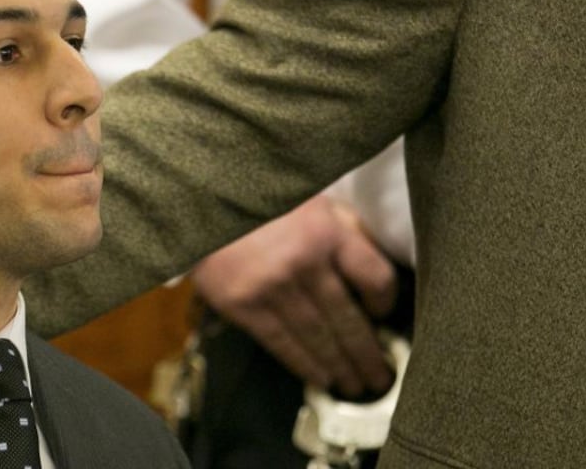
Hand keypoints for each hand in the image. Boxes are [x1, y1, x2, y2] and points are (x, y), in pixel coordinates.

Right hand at [189, 193, 396, 396]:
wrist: (199, 205)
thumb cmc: (259, 203)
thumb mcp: (309, 199)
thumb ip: (342, 229)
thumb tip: (370, 275)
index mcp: (326, 231)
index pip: (374, 277)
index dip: (385, 302)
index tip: (383, 315)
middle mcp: (303, 261)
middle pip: (347, 317)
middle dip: (367, 353)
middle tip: (380, 377)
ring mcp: (271, 287)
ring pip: (317, 337)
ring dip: (340, 366)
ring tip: (354, 385)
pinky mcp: (242, 305)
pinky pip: (281, 343)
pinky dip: (304, 365)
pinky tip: (321, 378)